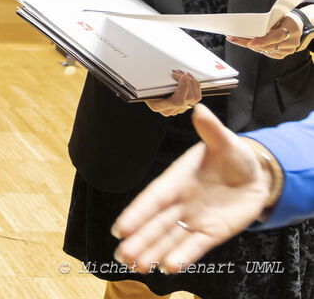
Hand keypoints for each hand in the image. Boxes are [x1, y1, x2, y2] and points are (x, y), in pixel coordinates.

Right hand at [112, 104, 275, 271]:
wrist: (256, 176)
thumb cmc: (235, 156)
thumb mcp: (225, 142)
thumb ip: (211, 131)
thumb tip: (201, 110)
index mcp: (176, 179)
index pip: (153, 198)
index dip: (136, 213)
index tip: (120, 228)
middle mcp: (180, 202)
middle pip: (155, 224)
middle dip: (139, 240)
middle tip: (121, 256)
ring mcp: (194, 219)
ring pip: (169, 238)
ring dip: (153, 252)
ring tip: (137, 266)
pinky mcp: (211, 233)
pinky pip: (194, 246)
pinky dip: (182, 256)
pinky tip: (169, 267)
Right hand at [143, 70, 201, 116]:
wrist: (143, 93)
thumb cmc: (143, 87)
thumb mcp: (145, 83)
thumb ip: (155, 80)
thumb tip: (165, 71)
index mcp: (158, 106)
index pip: (177, 101)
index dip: (183, 88)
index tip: (182, 76)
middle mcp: (169, 110)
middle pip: (188, 99)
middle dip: (188, 82)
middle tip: (181, 73)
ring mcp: (178, 109)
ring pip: (195, 98)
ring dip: (193, 84)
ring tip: (185, 75)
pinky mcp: (184, 106)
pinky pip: (196, 97)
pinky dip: (195, 86)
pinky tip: (189, 79)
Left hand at [227, 13, 301, 58]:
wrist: (297, 26)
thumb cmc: (284, 18)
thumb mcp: (279, 16)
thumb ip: (269, 23)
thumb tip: (250, 26)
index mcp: (291, 29)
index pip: (276, 37)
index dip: (263, 41)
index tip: (250, 43)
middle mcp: (291, 42)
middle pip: (267, 46)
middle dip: (247, 43)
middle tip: (232, 38)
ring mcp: (287, 50)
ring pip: (264, 50)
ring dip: (248, 45)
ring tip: (234, 39)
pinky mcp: (282, 55)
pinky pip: (266, 53)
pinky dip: (256, 48)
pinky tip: (246, 43)